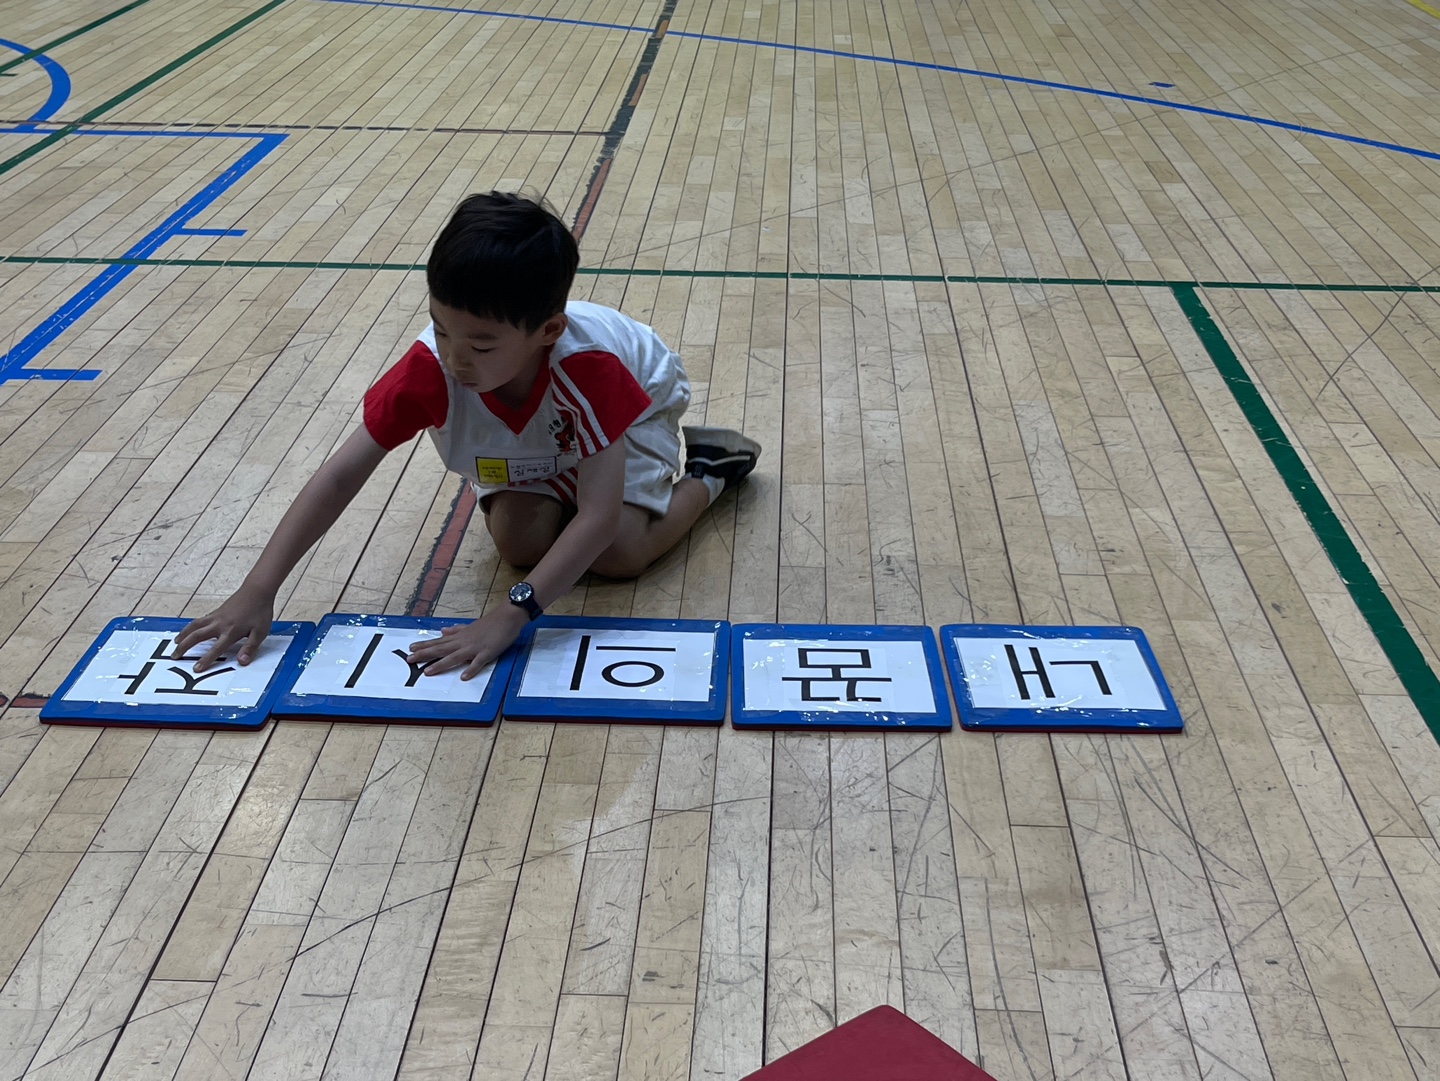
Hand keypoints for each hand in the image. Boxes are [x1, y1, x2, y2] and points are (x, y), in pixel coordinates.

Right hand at [171, 588, 274, 671]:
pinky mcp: (215, 612)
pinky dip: (190, 627)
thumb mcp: (260, 632)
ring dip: (183, 635)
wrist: (257, 590)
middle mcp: (220, 624)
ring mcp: (216, 616)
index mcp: (231, 631)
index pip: (216, 648)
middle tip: (174, 656)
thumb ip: (250, 648)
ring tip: (175, 643)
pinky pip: (199, 620)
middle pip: (197, 636)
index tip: (196, 668)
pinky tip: (187, 631)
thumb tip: (242, 661)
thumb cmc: (260, 611)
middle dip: (184, 647)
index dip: (206, 659)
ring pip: (194, 626)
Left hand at [407, 605, 528, 679]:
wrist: (508, 617)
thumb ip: (456, 630)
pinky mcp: (487, 652)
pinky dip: (471, 669)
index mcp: (460, 636)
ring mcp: (475, 647)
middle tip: (409, 660)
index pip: (439, 642)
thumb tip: (443, 631)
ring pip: (454, 657)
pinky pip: (478, 662)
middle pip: (441, 649)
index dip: (424, 645)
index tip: (411, 648)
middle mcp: (464, 642)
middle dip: (425, 654)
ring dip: (441, 664)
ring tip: (428, 671)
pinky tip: (464, 676)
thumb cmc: (491, 622)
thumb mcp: (470, 626)